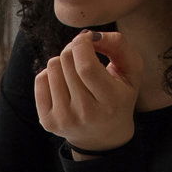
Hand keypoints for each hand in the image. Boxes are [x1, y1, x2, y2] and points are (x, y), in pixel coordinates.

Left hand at [34, 30, 143, 154]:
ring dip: (62, 61)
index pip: (86, 66)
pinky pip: (40, 80)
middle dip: (73, 49)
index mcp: (110, 101)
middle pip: (67, 62)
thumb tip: (90, 35)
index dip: (82, 44)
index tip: (86, 39)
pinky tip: (63, 83)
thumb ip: (119, 46)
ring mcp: (64, 119)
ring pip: (52, 67)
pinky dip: (50, 74)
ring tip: (74, 72)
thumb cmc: (119, 96)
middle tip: (82, 54)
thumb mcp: (131, 71)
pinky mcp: (48, 121)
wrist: (103, 136)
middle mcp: (86, 113)